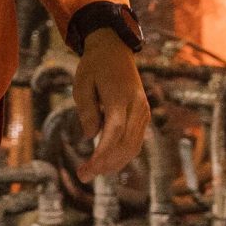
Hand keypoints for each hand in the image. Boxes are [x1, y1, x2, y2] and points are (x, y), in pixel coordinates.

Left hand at [73, 27, 150, 176]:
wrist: (115, 49)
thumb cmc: (95, 65)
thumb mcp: (82, 82)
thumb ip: (86, 110)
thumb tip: (90, 136)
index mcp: (120, 96)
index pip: (115, 132)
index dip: (102, 154)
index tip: (87, 169)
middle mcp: (137, 105)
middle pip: (126, 144)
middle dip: (106, 164)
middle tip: (83, 176)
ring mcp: (143, 111)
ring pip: (134, 146)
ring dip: (114, 163)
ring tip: (92, 171)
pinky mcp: (144, 115)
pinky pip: (136, 141)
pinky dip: (122, 155)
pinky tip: (107, 163)